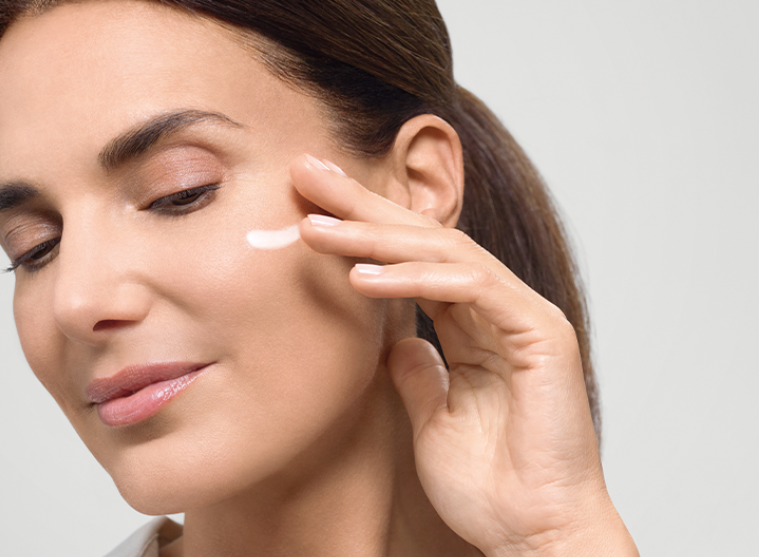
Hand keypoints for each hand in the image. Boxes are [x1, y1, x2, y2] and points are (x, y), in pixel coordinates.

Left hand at [293, 155, 637, 555]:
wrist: (533, 534)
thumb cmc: (490, 485)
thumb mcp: (431, 415)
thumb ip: (417, 369)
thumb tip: (392, 340)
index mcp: (476, 324)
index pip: (414, 259)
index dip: (362, 229)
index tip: (308, 207)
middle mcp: (500, 309)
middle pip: (425, 239)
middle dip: (362, 206)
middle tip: (308, 174)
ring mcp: (523, 316)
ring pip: (444, 253)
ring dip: (375, 237)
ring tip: (317, 227)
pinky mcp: (540, 333)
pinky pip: (472, 288)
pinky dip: (416, 278)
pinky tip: (363, 277)